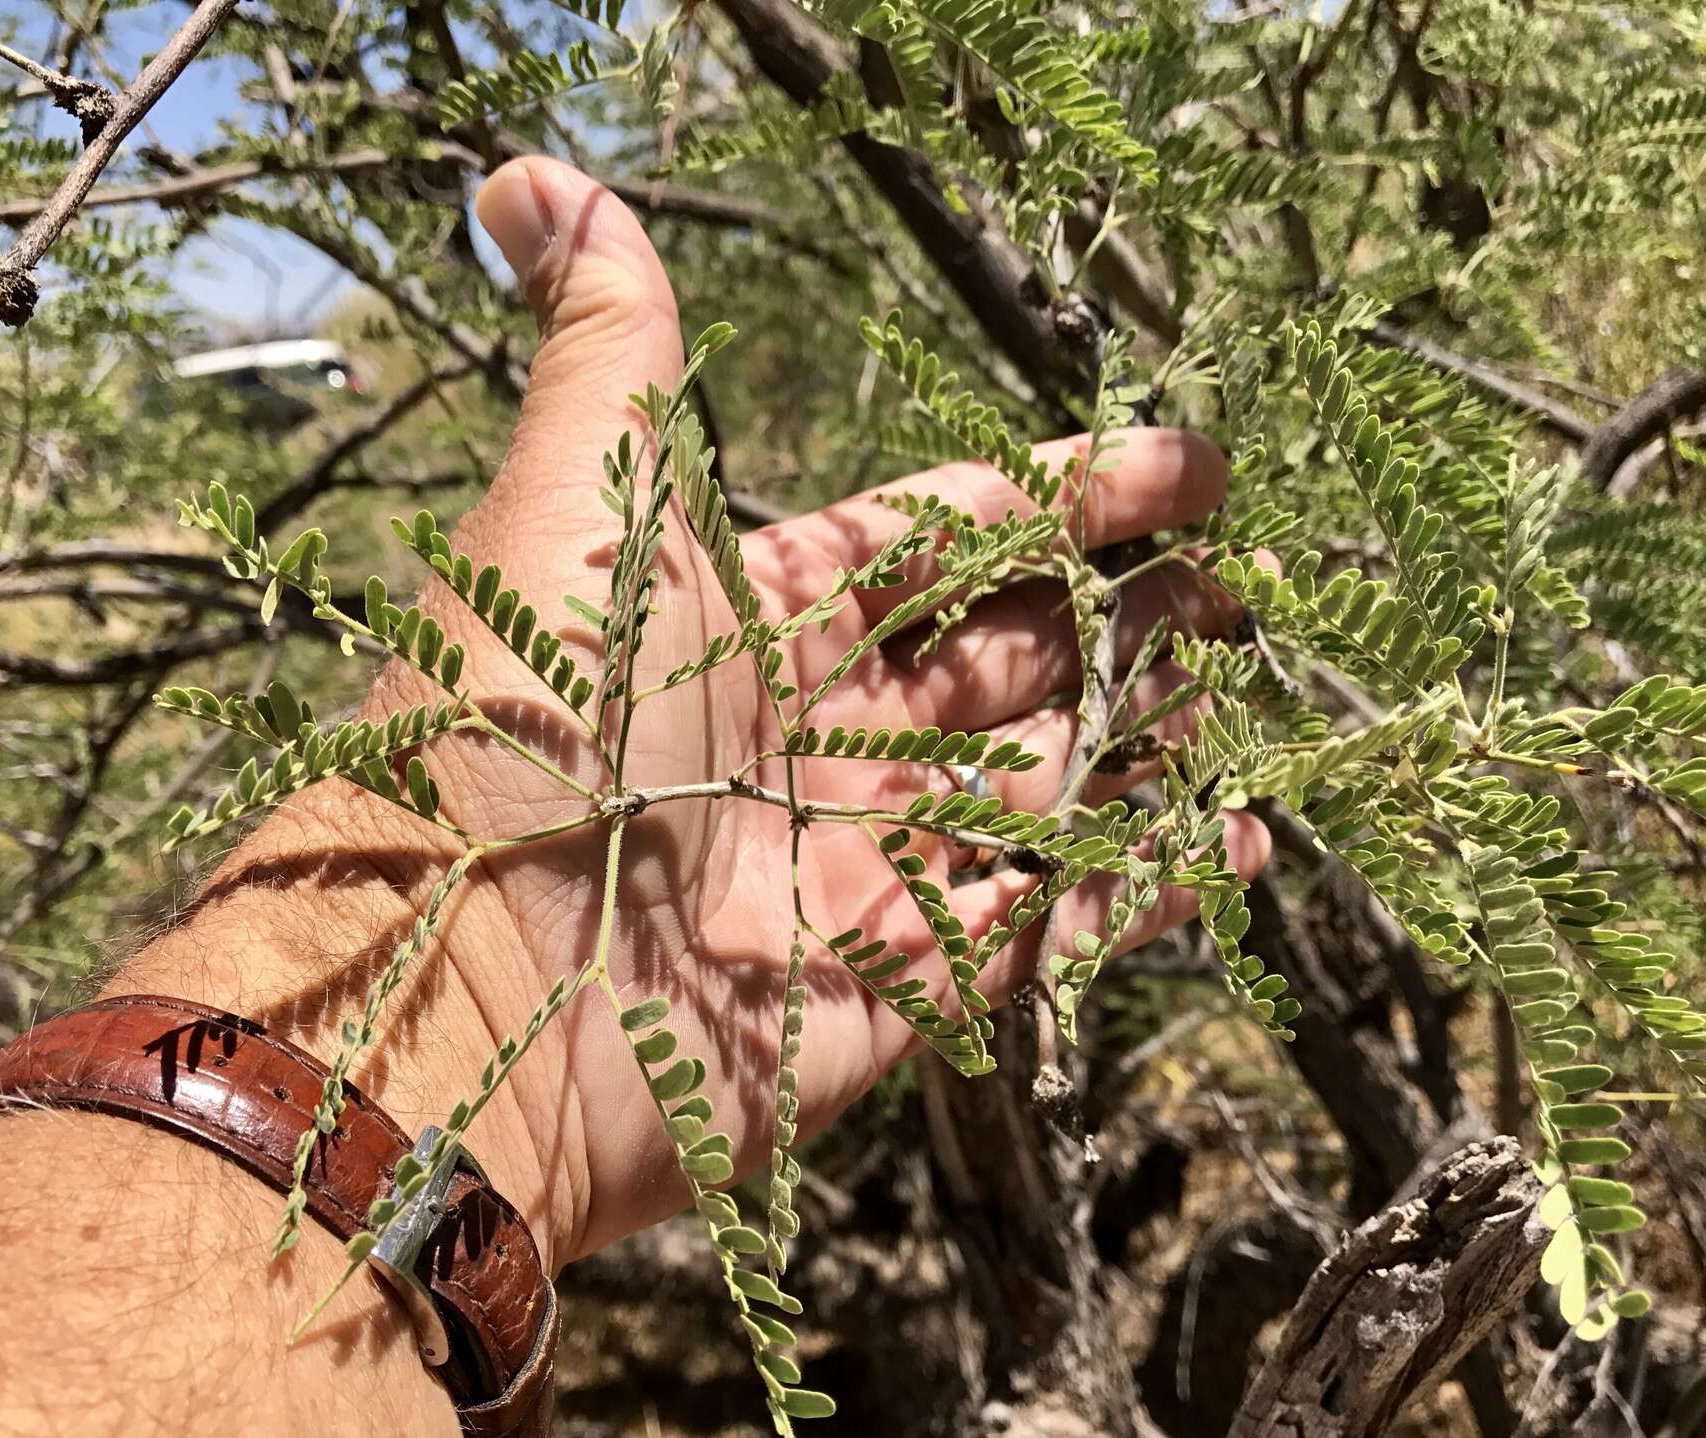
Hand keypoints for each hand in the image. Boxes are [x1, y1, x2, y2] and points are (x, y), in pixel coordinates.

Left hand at [113, 157, 1269, 1268]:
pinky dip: (1139, 884)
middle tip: (1239, 590)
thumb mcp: (575, 512)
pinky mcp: (897, 988)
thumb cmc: (520, 723)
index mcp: (756, 618)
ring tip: (1240, 691)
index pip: (942, 536)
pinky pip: (1045, 925)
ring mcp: (860, 866)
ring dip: (1143, 739)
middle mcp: (815, 737)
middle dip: (1124, 617)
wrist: (464, 989)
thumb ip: (612, 356)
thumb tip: (533, 179)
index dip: (1063, 494)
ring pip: (1038, 786)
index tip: (1189, 469)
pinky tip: (1229, 831)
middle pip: (1004, 658)